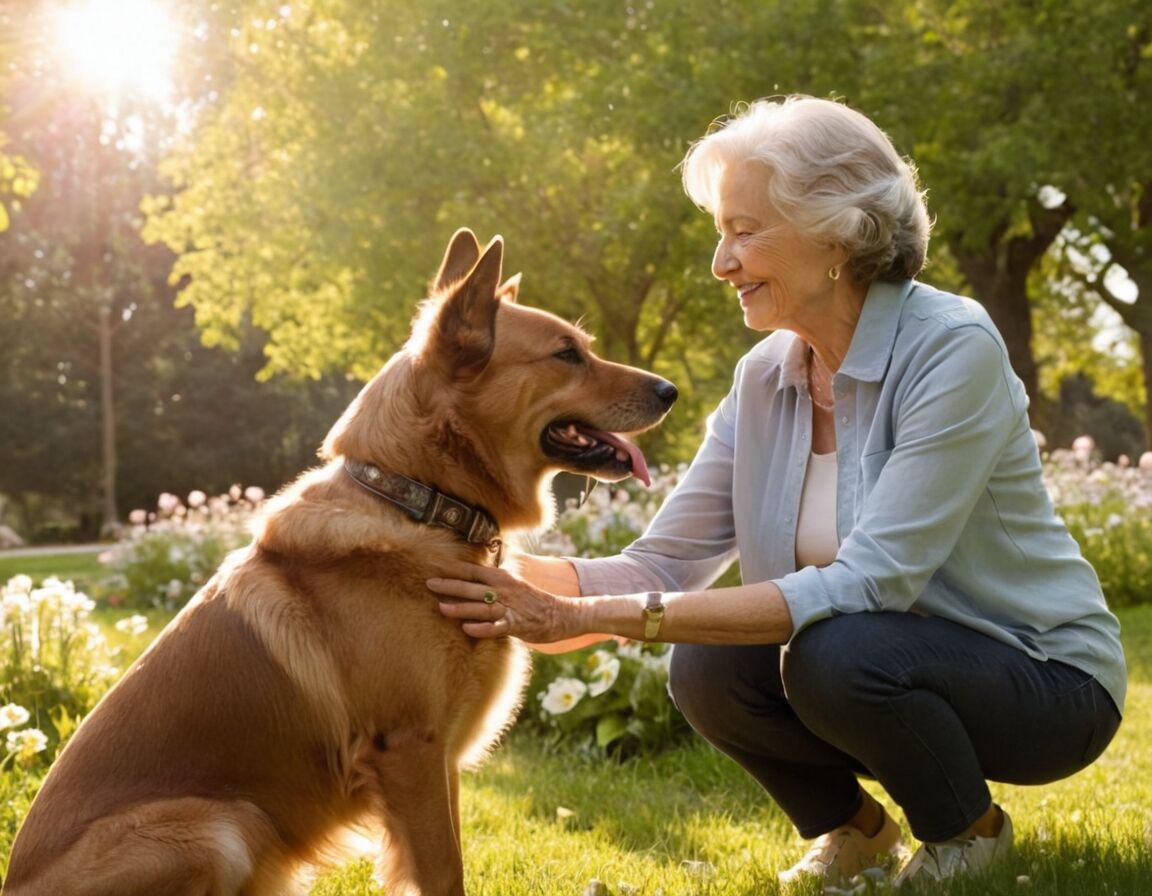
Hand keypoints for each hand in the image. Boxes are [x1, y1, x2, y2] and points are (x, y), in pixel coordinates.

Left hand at [427, 560, 578, 641]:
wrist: (559, 614)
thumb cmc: (531, 600)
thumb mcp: (513, 583)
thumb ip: (494, 578)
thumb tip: (478, 571)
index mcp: (501, 578)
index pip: (473, 571)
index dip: (454, 569)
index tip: (434, 566)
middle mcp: (504, 590)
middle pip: (472, 587)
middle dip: (450, 585)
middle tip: (429, 583)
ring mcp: (509, 608)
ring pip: (481, 606)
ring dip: (461, 607)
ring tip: (442, 608)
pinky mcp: (516, 625)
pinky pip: (496, 627)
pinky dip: (482, 628)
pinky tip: (467, 629)